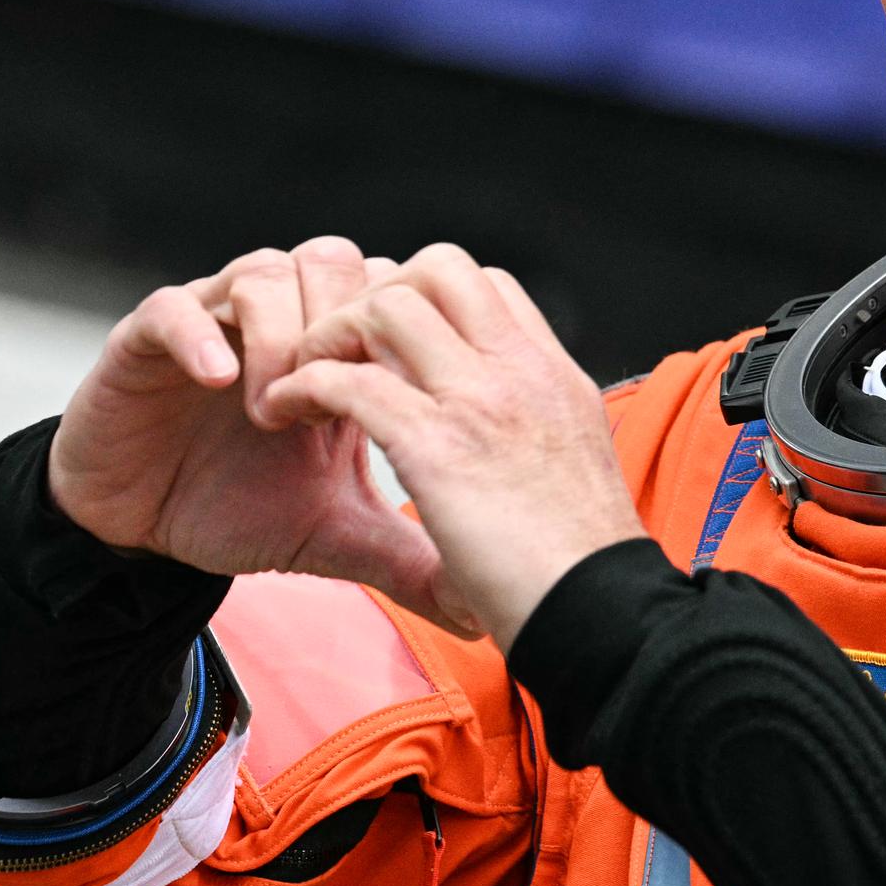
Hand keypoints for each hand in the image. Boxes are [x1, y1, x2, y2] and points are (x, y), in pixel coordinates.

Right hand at [47, 237, 478, 633]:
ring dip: (282, 336)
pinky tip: (223, 381)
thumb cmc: (238, 510)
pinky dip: (203, 334)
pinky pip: (175, 306)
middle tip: (338, 399)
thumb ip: (405, 548)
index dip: (402, 334)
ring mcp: (212, 318)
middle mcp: (278, 318)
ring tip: (274, 410)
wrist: (141, 532)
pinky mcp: (144, 336)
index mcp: (331, 348)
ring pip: (267, 269)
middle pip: (336, 260)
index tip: (401, 401)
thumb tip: (484, 601)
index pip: (388, 291)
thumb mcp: (335, 532)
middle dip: (345, 324)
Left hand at [263, 243, 647, 649]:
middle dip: (374, 296)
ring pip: (386, 307)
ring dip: (329, 336)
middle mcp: (521, 372)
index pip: (488, 283)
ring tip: (305, 383)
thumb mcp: (567, 476)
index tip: (392, 353)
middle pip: (437, 268)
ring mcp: (482, 402)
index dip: (426, 301)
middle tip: (341, 354)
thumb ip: (530, 444)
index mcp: (553, 377)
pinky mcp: (437, 447)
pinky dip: (301, 387)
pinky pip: (347, 380)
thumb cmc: (579, 567)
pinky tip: (284, 416)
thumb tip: (503, 461)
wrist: (602, 617)